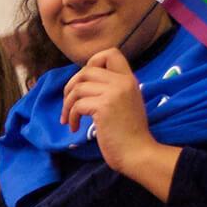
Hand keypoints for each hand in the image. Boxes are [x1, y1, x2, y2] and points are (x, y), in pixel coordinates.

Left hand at [64, 48, 179, 197]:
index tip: (85, 82)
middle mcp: (122, 82)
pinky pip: (77, 105)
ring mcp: (114, 93)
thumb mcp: (126, 103)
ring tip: (68, 119)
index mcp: (129, 79)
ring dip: (67, 105)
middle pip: (87, 70)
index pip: (110, 53)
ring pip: (78, 88)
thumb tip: (84, 83)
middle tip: (69, 104)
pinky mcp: (104, 107)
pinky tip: (74, 128)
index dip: (92, 63)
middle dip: (71, 86)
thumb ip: (112, 89)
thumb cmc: (129, 134)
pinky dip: (70, 116)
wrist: (138, 153)